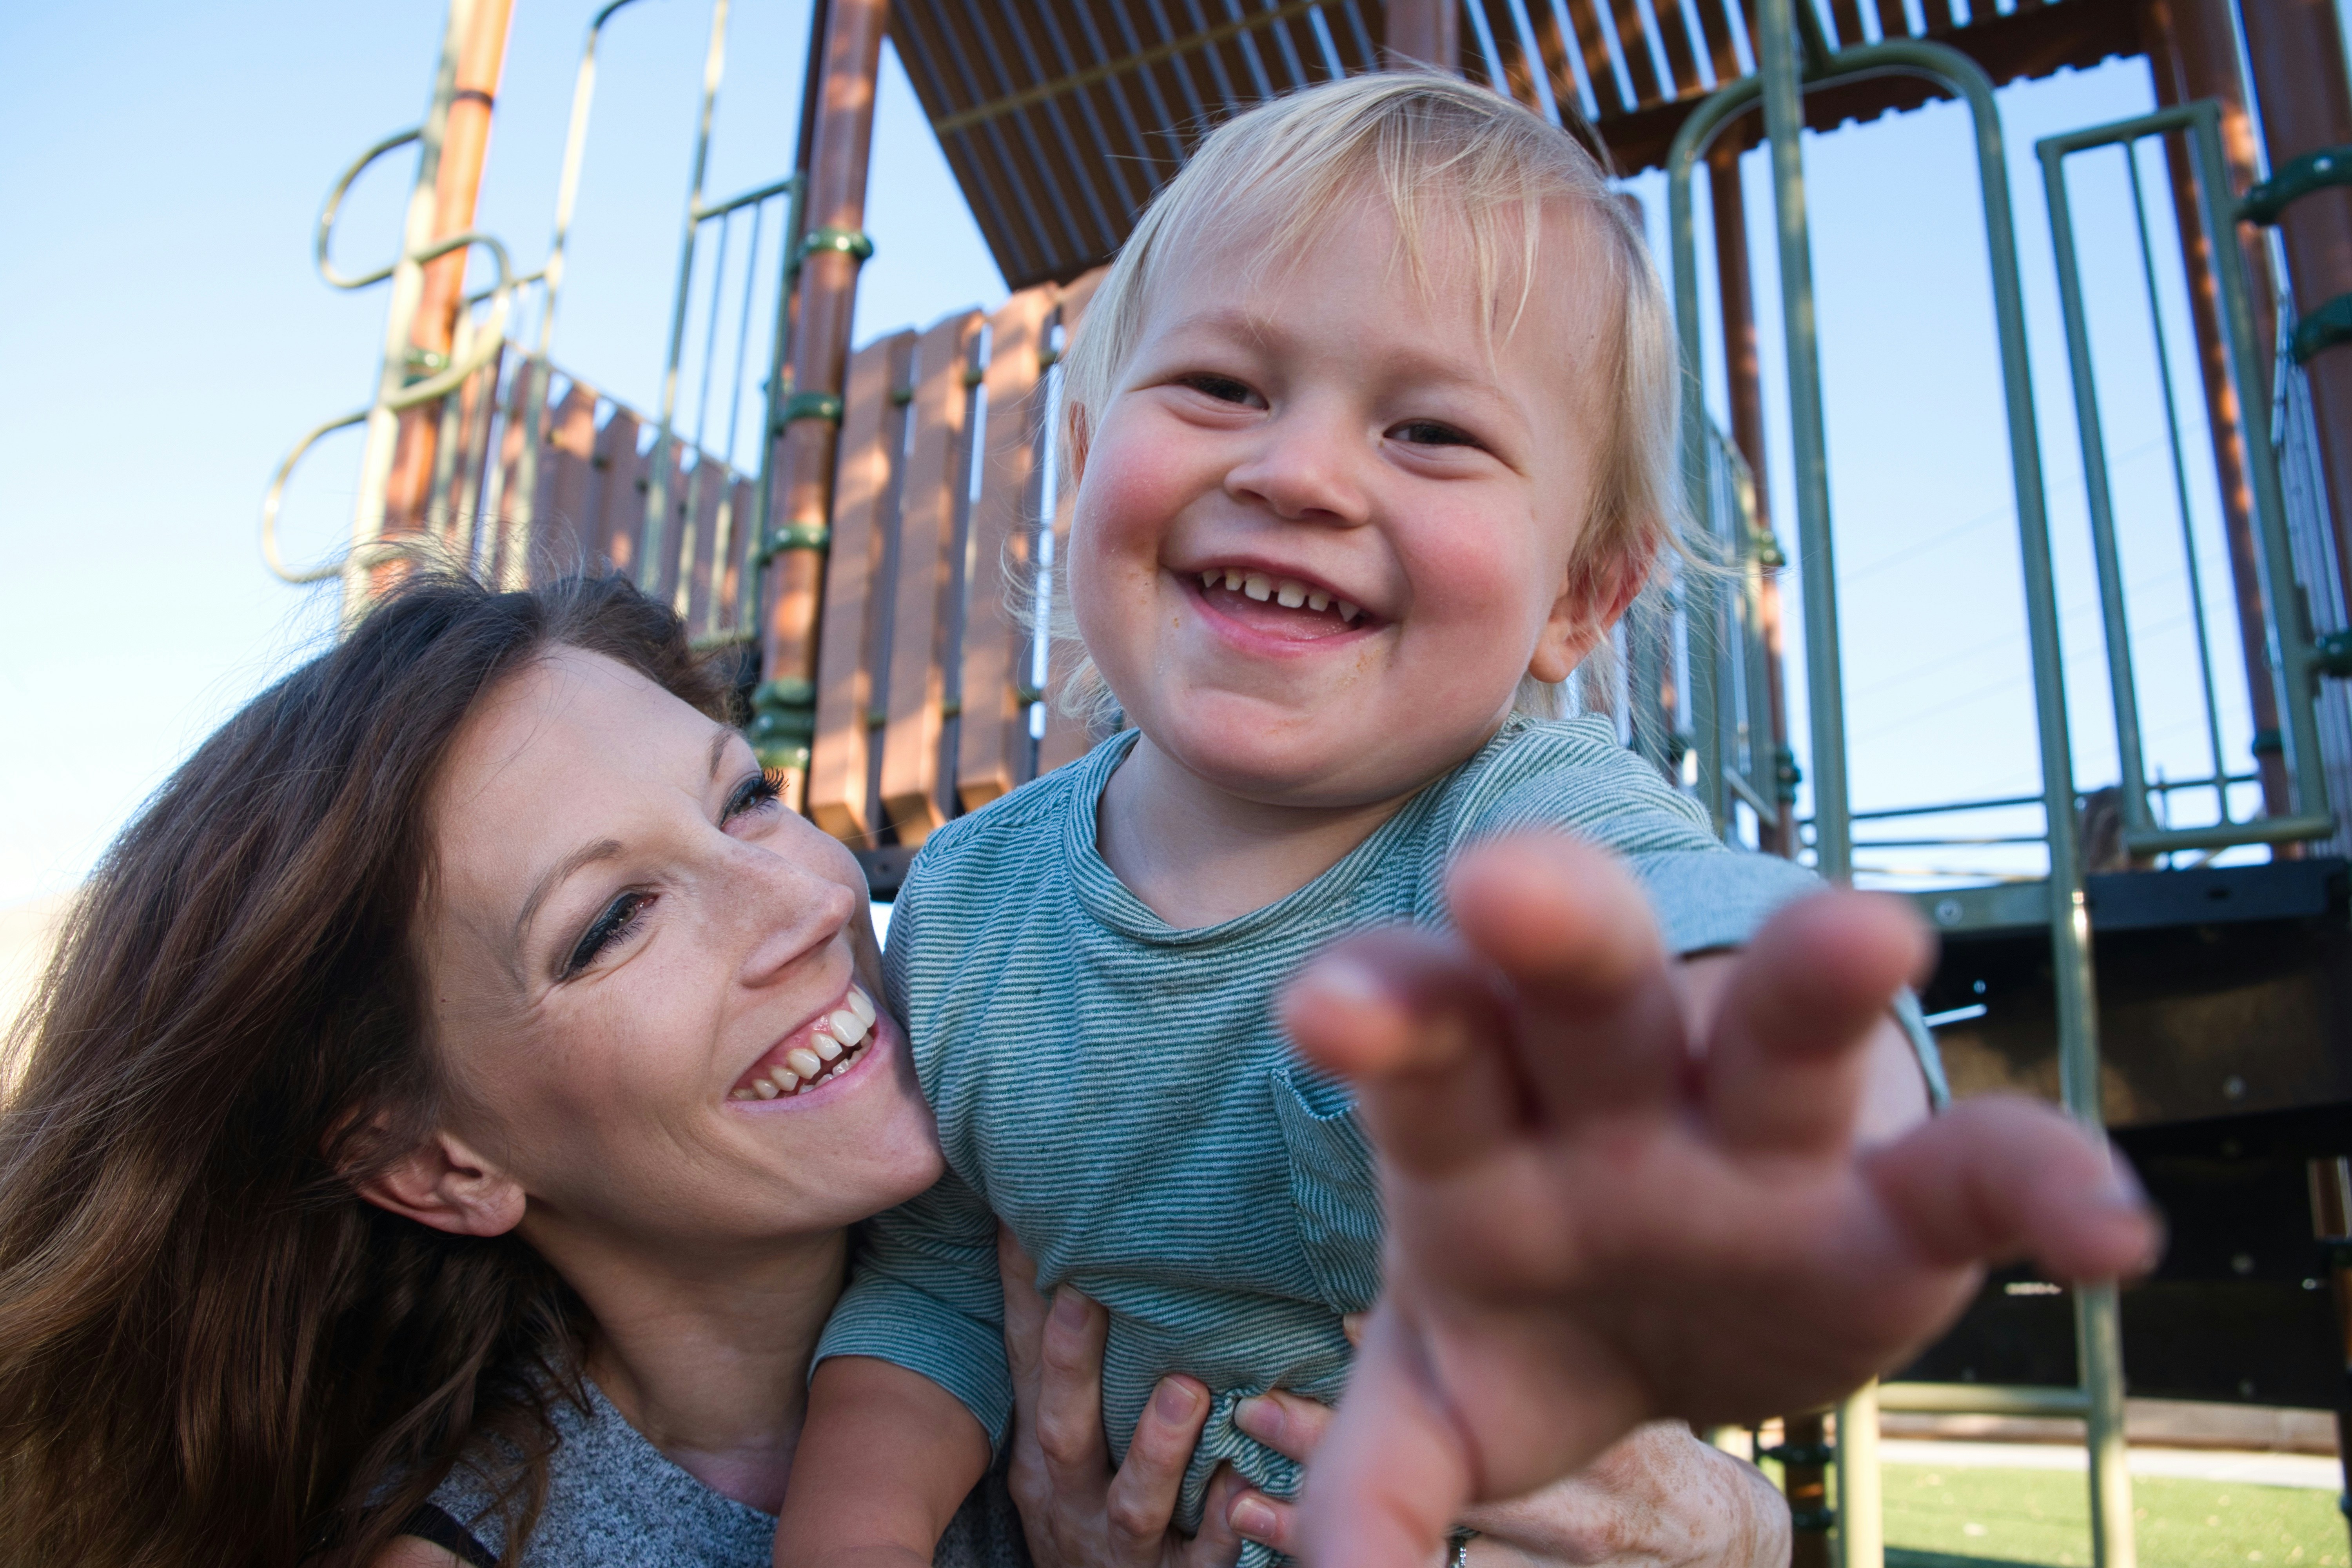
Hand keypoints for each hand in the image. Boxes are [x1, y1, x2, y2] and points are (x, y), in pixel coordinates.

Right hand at [998, 1228, 1256, 1566]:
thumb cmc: (1086, 1506)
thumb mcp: (1060, 1441)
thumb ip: (1063, 1363)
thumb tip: (1038, 1237)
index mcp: (1041, 1453)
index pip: (1026, 1370)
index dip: (1024, 1306)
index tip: (1027, 1232)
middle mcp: (1071, 1497)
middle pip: (1063, 1432)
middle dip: (1071, 1364)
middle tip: (1085, 1294)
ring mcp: (1122, 1547)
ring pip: (1133, 1503)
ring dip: (1156, 1448)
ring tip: (1187, 1390)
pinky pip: (1203, 1559)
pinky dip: (1223, 1526)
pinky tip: (1246, 1483)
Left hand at [1279, 833, 2160, 1567]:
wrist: (1673, 1328)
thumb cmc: (1531, 1313)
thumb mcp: (1441, 1395)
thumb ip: (1374, 1477)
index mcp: (1479, 1121)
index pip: (1423, 1041)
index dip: (1380, 1010)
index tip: (1326, 1009)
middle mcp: (1613, 1095)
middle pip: (1580, 989)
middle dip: (1554, 929)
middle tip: (1505, 880)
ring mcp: (1760, 1136)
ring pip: (1782, 1029)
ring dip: (1818, 971)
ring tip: (1870, 933)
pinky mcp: (1895, 1206)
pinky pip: (1976, 1175)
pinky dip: (2047, 1186)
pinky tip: (2107, 1232)